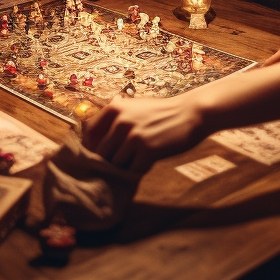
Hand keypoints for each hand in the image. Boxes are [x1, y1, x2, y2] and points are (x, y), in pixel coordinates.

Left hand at [84, 94, 208, 174]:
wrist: (190, 114)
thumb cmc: (161, 113)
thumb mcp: (134, 108)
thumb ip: (115, 120)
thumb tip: (94, 141)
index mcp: (114, 108)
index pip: (90, 132)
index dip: (91, 146)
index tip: (98, 155)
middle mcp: (121, 121)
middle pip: (102, 152)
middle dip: (108, 161)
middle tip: (118, 165)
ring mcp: (134, 136)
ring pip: (116, 163)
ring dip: (124, 167)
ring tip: (135, 163)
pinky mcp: (148, 150)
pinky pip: (133, 170)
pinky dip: (137, 171)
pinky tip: (147, 164)